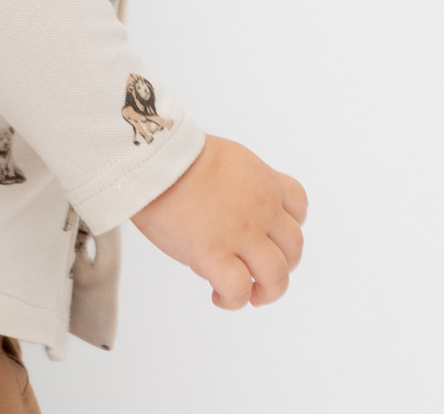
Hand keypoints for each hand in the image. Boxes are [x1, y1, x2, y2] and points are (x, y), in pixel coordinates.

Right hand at [129, 133, 307, 309]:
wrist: (156, 162)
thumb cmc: (179, 155)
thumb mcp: (227, 159)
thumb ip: (241, 185)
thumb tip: (234, 210)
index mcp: (264, 181)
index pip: (298, 206)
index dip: (290, 225)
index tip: (274, 236)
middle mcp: (261, 209)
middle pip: (294, 247)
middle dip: (284, 265)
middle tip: (263, 274)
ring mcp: (241, 235)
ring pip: (277, 276)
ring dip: (268, 291)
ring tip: (252, 295)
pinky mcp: (214, 255)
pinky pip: (238, 290)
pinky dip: (233, 300)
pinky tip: (218, 296)